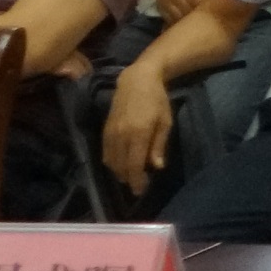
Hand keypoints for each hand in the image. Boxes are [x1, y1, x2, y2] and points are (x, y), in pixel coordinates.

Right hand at [101, 68, 174, 187]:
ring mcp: (110, 132)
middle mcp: (121, 135)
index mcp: (138, 133)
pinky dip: (111, 162)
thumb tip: (156, 167)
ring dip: (119, 172)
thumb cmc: (157, 100)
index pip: (134, 165)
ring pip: (110, 161)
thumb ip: (158, 145)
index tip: (140, 191)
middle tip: (139, 184)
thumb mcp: (165, 122)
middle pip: (120, 166)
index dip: (136, 181)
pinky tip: (120, 164)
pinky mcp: (104, 129)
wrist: (137, 80)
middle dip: (129, 178)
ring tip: (131, 175)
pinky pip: (105, 152)